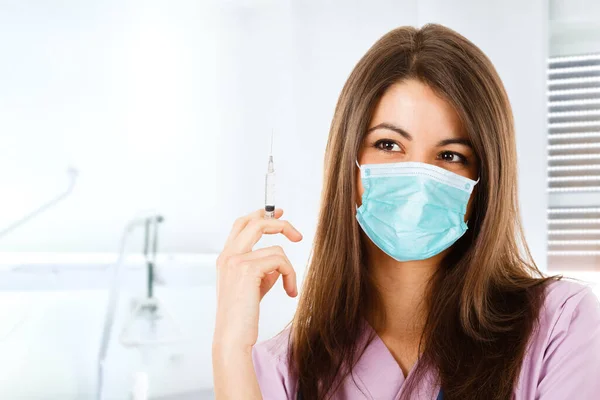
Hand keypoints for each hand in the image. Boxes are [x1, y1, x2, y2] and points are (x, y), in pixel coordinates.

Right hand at [213, 208, 302, 352]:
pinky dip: (290, 276)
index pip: (242, 224)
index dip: (261, 215)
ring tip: (290, 288)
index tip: (279, 213)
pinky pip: (280, 261)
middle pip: (255, 222)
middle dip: (280, 224)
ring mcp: (235, 260)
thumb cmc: (242, 316)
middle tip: (297, 235)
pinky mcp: (247, 268)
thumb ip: (262, 270)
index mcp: (226, 258)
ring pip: (276, 248)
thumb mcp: (253, 287)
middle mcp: (228, 255)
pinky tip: (290, 292)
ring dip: (290, 269)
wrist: (232, 336)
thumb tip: (278, 261)